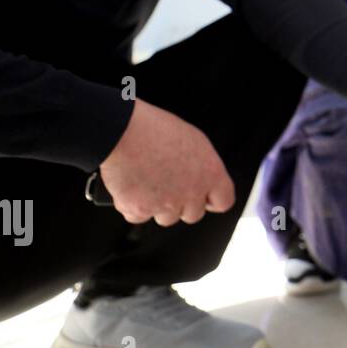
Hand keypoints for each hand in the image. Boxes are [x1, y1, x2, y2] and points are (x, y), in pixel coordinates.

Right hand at [98, 99, 233, 226]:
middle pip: (193, 214)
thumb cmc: (155, 129)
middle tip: (169, 185)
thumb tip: (198, 175)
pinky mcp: (141, 210)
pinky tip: (131, 186)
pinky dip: (133, 206)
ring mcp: (167, 204)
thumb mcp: (193, 140)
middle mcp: (192, 193)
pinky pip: (138, 216)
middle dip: (181, 204)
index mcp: (210, 173)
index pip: (223, 201)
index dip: (211, 200)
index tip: (205, 198)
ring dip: (158, 206)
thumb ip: (201, 164)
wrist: (122, 132)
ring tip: (148, 182)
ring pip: (166, 218)